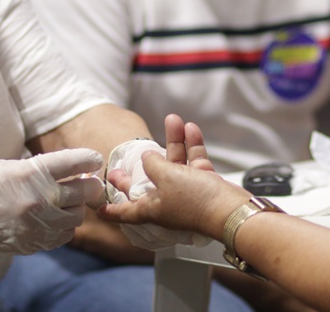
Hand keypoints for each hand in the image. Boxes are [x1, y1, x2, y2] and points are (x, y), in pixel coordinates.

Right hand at [0, 148, 104, 269]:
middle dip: (91, 185)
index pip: (75, 162)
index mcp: (32, 173)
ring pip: (78, 214)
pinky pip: (66, 234)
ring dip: (77, 206)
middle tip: (88, 182)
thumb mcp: (14, 167)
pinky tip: (57, 218)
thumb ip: (46, 168)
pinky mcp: (36, 242)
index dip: (90, 159)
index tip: (94, 160)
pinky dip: (66, 225)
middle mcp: (39, 198)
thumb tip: (77, 170)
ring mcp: (38, 223)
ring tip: (68, 201)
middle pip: (85, 190)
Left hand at [99, 115, 247, 239]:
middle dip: (137, 169)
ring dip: (174, 141)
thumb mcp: (165, 177)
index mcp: (152, 209)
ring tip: (173, 118)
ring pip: (175, 164)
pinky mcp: (205, 184)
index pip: (126, 212)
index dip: (112, 211)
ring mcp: (187, 193)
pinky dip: (192, 146)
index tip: (99, 211)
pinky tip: (190, 128)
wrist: (230, 210)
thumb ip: (152, 164)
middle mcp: (167, 202)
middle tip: (120, 164)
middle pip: (148, 183)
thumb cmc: (194, 200)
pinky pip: (194, 162)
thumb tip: (147, 157)